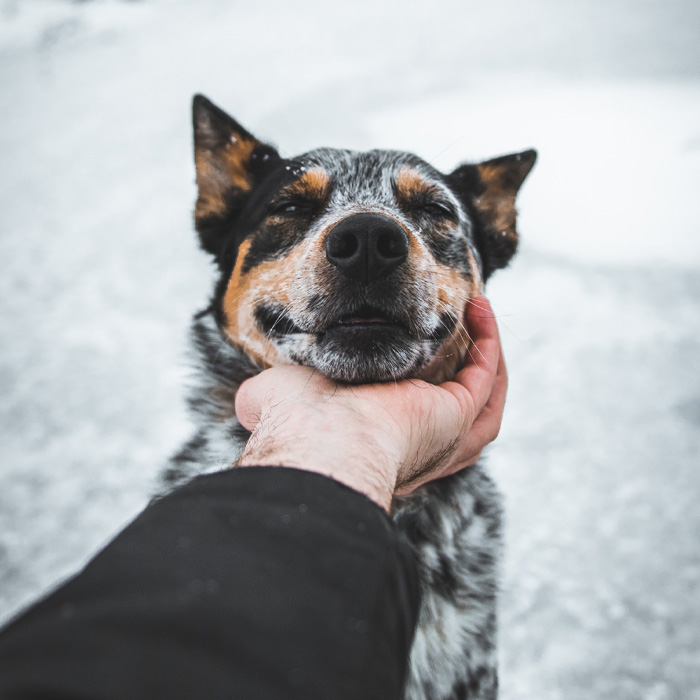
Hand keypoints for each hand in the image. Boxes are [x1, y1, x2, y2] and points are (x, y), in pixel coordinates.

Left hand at [234, 297, 506, 511]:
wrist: (318, 438)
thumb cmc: (296, 422)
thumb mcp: (277, 398)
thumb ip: (265, 396)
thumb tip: (247, 403)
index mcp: (375, 438)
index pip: (408, 411)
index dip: (417, 376)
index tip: (413, 338)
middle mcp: (415, 441)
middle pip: (458, 409)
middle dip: (464, 366)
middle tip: (460, 326)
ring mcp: (442, 432)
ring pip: (483, 398)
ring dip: (486, 354)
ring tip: (478, 314)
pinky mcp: (458, 415)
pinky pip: (486, 376)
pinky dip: (488, 342)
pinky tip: (477, 309)